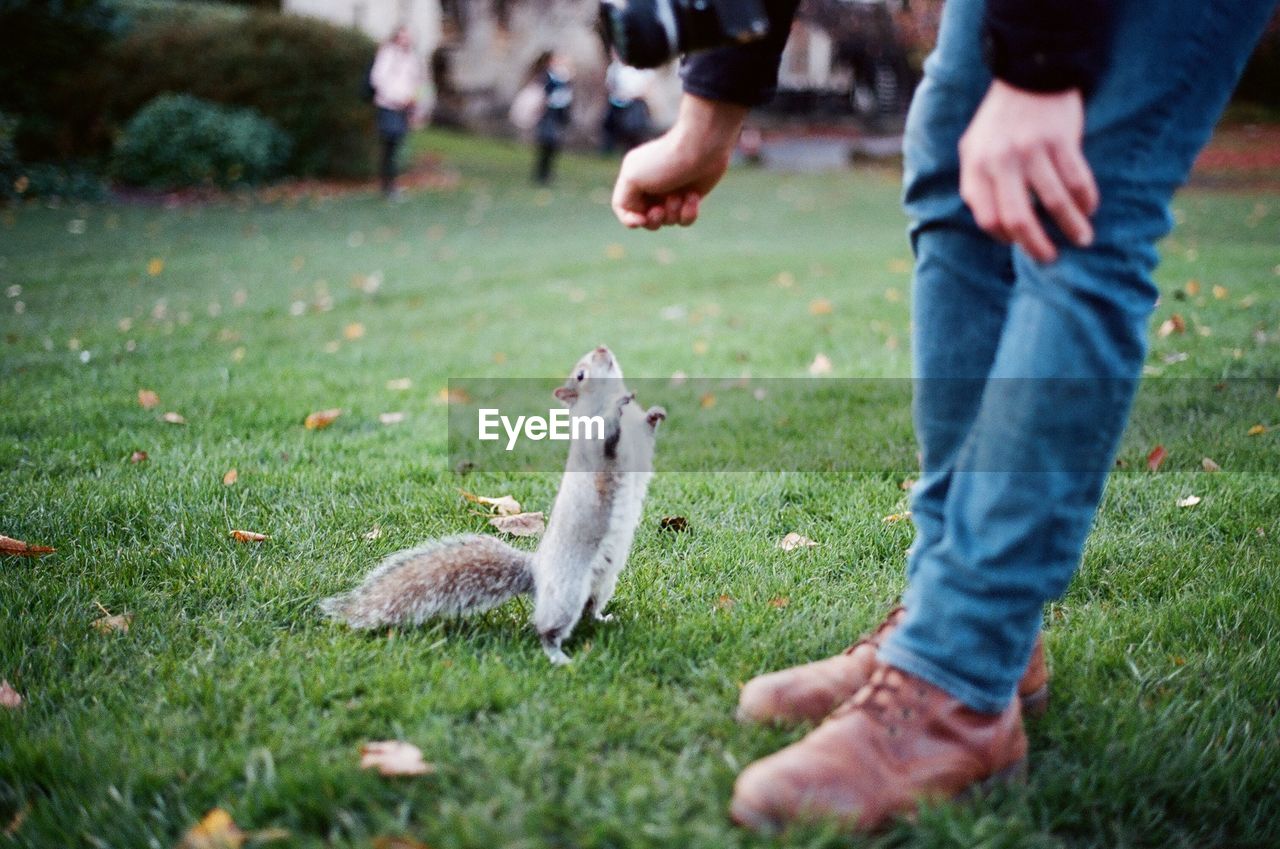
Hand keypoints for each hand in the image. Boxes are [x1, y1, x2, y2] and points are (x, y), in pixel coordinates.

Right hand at [612, 94, 747, 229]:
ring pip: (667, 221)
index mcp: (633, 180)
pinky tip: (693, 196)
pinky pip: (685, 219)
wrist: (702, 147)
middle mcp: (651, 188)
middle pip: (646, 220)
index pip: (623, 208)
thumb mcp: (633, 178)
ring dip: (673, 213)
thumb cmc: (665, 161)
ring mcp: (671, 193)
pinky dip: (688, 213)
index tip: (641, 220)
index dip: (629, 219)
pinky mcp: (690, 197)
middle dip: (654, 220)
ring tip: (681, 195)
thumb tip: (638, 214)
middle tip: (660, 210)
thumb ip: (624, 199)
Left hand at [959, 80, 1098, 262]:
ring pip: (1054, 202)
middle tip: (1050, 258)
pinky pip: (1077, 180)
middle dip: (1036, 245)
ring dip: (1072, 226)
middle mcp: (1000, 161)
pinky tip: (1090, 208)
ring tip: (1083, 239)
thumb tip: (994, 226)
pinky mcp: (1061, 139)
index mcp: (976, 166)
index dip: (1004, 237)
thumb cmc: (1001, 119)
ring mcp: (1032, 150)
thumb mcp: (975, 147)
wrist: (1030, 73)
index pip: (987, 218)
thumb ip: (979, 182)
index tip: (1019, 243)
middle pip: (1018, 219)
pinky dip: (1086, 199)